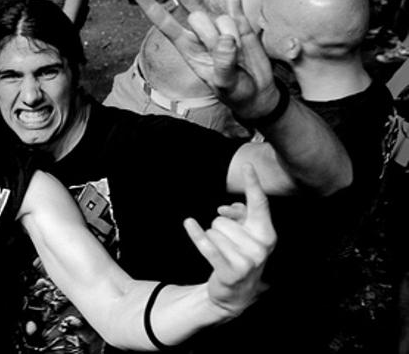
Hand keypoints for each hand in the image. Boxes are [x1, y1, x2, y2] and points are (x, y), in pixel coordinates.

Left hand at [132, 0, 279, 118]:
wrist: (256, 91)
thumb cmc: (234, 91)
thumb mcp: (224, 84)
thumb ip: (222, 64)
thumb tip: (226, 39)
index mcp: (186, 48)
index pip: (165, 23)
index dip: (151, 8)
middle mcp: (199, 33)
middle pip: (198, 19)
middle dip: (213, 37)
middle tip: (226, 59)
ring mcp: (218, 25)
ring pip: (220, 18)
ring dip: (233, 37)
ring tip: (238, 55)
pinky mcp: (239, 22)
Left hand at [186, 164, 274, 316]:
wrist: (237, 292)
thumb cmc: (240, 254)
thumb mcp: (245, 233)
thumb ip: (240, 214)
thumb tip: (225, 209)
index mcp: (267, 234)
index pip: (259, 204)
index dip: (253, 183)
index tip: (247, 164)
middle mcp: (260, 247)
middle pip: (222, 220)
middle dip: (218, 228)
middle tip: (226, 244)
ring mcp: (247, 261)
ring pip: (212, 231)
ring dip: (211, 239)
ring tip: (222, 254)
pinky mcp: (230, 271)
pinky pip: (207, 245)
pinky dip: (195, 234)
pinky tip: (189, 224)